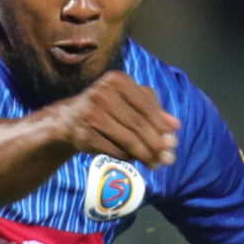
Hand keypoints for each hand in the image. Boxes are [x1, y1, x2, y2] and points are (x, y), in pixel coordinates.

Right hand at [53, 72, 178, 168]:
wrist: (68, 119)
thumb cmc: (106, 107)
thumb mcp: (128, 100)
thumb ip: (152, 109)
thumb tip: (175, 126)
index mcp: (117, 80)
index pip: (146, 105)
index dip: (162, 125)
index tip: (174, 140)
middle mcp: (102, 93)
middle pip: (138, 124)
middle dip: (156, 144)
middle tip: (169, 158)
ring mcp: (91, 114)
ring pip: (127, 139)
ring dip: (145, 154)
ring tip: (156, 163)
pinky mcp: (85, 134)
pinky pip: (114, 149)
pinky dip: (128, 157)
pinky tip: (136, 160)